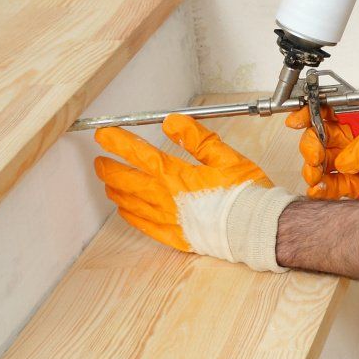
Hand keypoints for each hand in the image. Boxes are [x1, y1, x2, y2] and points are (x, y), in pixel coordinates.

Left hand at [93, 115, 291, 270]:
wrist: (258, 229)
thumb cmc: (246, 194)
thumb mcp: (226, 157)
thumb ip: (197, 139)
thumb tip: (172, 122)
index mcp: (177, 176)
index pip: (139, 154)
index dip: (119, 142)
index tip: (104, 134)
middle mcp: (167, 199)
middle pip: (127, 181)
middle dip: (110, 168)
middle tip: (100, 160)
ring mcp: (169, 220)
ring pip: (131, 204)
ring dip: (116, 191)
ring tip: (108, 183)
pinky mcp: (175, 237)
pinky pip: (144, 226)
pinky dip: (130, 216)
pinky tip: (125, 211)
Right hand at [284, 105, 358, 199]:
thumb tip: (344, 160)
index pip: (333, 110)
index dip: (311, 113)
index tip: (295, 122)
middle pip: (322, 137)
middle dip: (310, 147)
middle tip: (313, 157)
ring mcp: (358, 162)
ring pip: (323, 163)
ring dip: (312, 170)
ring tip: (313, 176)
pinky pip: (335, 186)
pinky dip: (322, 190)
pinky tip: (317, 190)